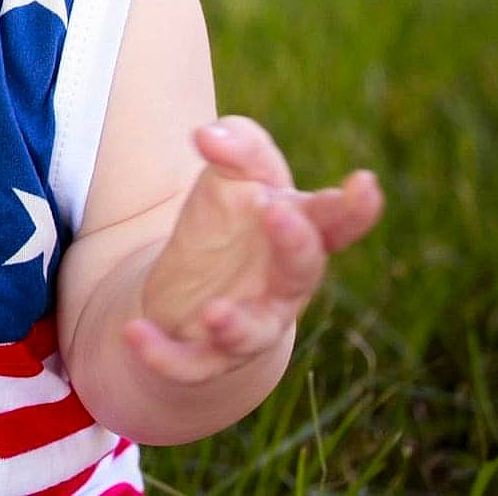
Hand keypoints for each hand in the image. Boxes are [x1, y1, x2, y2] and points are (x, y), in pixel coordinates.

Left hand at [126, 116, 381, 385]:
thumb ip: (235, 144)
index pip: (332, 219)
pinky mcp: (208, 352)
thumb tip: (208, 134)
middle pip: (302, 270)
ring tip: (214, 312)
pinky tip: (134, 332)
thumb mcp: (234, 173)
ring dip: (236, 327)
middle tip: (280, 211)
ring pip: (254, 334)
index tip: (363, 182)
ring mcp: (251, 322)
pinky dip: (163, 353)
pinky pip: (190, 363)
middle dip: (296, 245)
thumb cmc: (231, 219)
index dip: (352, 206)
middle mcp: (284, 284)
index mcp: (298, 232)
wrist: (197, 287)